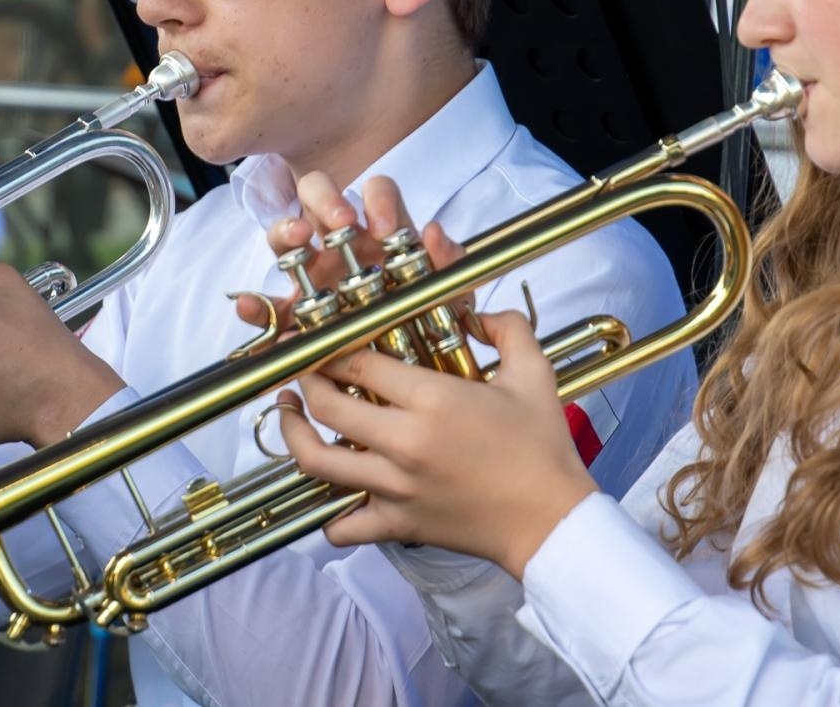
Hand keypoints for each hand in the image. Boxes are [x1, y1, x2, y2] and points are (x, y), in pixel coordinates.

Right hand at [235, 172, 466, 333]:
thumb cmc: (432, 315)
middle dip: (325, 199)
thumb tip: (433, 232)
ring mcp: (314, 273)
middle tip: (341, 221)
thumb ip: (448, 262)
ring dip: (286, 230)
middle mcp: (343, 242)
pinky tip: (249, 307)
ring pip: (286, 237)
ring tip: (298, 238)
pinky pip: (269, 305)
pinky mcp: (296, 313)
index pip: (376, 191)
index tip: (385, 228)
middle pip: (319, 195)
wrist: (416, 362)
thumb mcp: (450, 291)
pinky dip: (255, 306)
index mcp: (381, 229)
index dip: (378, 200)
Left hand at [280, 310, 598, 578]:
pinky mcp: (397, 525)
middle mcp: (404, 443)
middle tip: (303, 371)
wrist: (551, 520)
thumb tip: (478, 313)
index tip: (322, 341)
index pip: (358, 364)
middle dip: (305, 382)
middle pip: (326, 405)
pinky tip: (328, 489)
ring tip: (287, 414)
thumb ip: (507, 329)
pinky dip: (326, 512)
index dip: (332, 348)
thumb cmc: (543, 448)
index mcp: (433, 401)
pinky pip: (340, 525)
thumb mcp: (533, 374)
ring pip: (317, 461)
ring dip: (293, 434)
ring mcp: (395, 487)